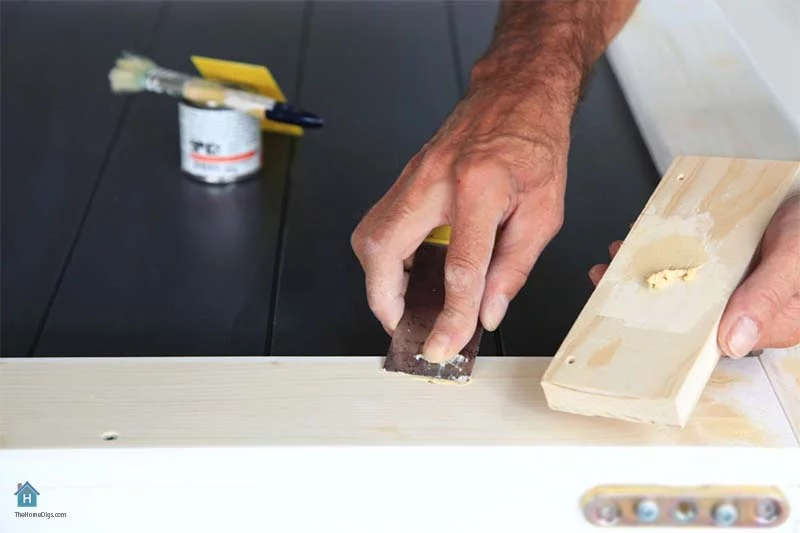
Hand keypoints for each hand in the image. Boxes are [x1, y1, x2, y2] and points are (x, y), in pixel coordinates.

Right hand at [351, 80, 574, 362]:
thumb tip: (487, 312)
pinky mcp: (406, 178)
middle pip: (382, 248)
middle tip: (404, 324)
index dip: (452, 315)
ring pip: (369, 235)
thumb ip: (513, 268)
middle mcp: (435, 179)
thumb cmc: (534, 145)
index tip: (445, 345)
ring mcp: (413, 175)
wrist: (516, 94)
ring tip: (403, 304)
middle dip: (383, 298)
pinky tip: (405, 272)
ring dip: (378, 279)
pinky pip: (379, 223)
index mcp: (480, 187)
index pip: (459, 267)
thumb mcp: (543, 213)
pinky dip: (384, 257)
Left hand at [589, 193, 799, 356]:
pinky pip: (695, 262)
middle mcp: (751, 309)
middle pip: (691, 315)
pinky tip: (644, 239)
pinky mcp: (732, 263)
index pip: (710, 342)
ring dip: (651, 271)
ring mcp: (740, 285)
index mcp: (771, 322)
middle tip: (610, 279)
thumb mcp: (794, 258)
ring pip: (688, 287)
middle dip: (648, 298)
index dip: (668, 333)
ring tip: (619, 257)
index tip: (633, 321)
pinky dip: (668, 251)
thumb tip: (732, 343)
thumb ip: (767, 297)